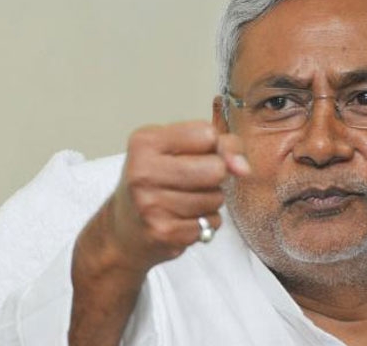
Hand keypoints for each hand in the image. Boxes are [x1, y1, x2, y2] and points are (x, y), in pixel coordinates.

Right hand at [100, 121, 249, 272]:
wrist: (123, 231)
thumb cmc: (156, 183)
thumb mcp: (178, 151)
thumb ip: (220, 146)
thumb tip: (244, 167)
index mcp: (145, 141)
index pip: (207, 134)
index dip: (212, 147)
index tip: (197, 155)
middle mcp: (143, 171)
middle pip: (216, 168)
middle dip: (215, 176)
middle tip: (193, 181)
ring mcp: (151, 204)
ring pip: (217, 198)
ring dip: (210, 201)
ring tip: (184, 201)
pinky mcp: (163, 232)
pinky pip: (211, 222)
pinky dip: (205, 223)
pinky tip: (183, 220)